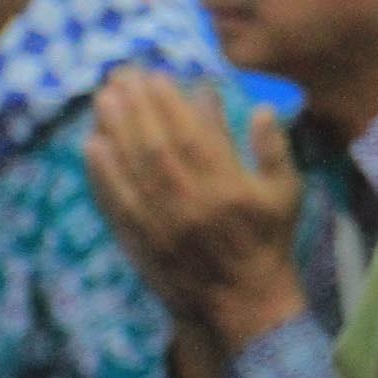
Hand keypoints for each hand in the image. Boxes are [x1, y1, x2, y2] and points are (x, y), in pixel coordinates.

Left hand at [85, 71, 306, 352]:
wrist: (242, 303)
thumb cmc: (268, 242)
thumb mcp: (286, 194)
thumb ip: (274, 150)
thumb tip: (261, 108)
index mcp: (229, 188)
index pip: (194, 136)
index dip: (171, 104)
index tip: (157, 75)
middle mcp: (191, 203)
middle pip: (156, 146)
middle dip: (136, 106)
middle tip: (121, 74)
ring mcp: (161, 224)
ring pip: (132, 169)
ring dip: (114, 131)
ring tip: (103, 98)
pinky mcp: (140, 241)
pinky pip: (115, 203)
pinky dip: (101, 174)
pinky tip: (91, 146)